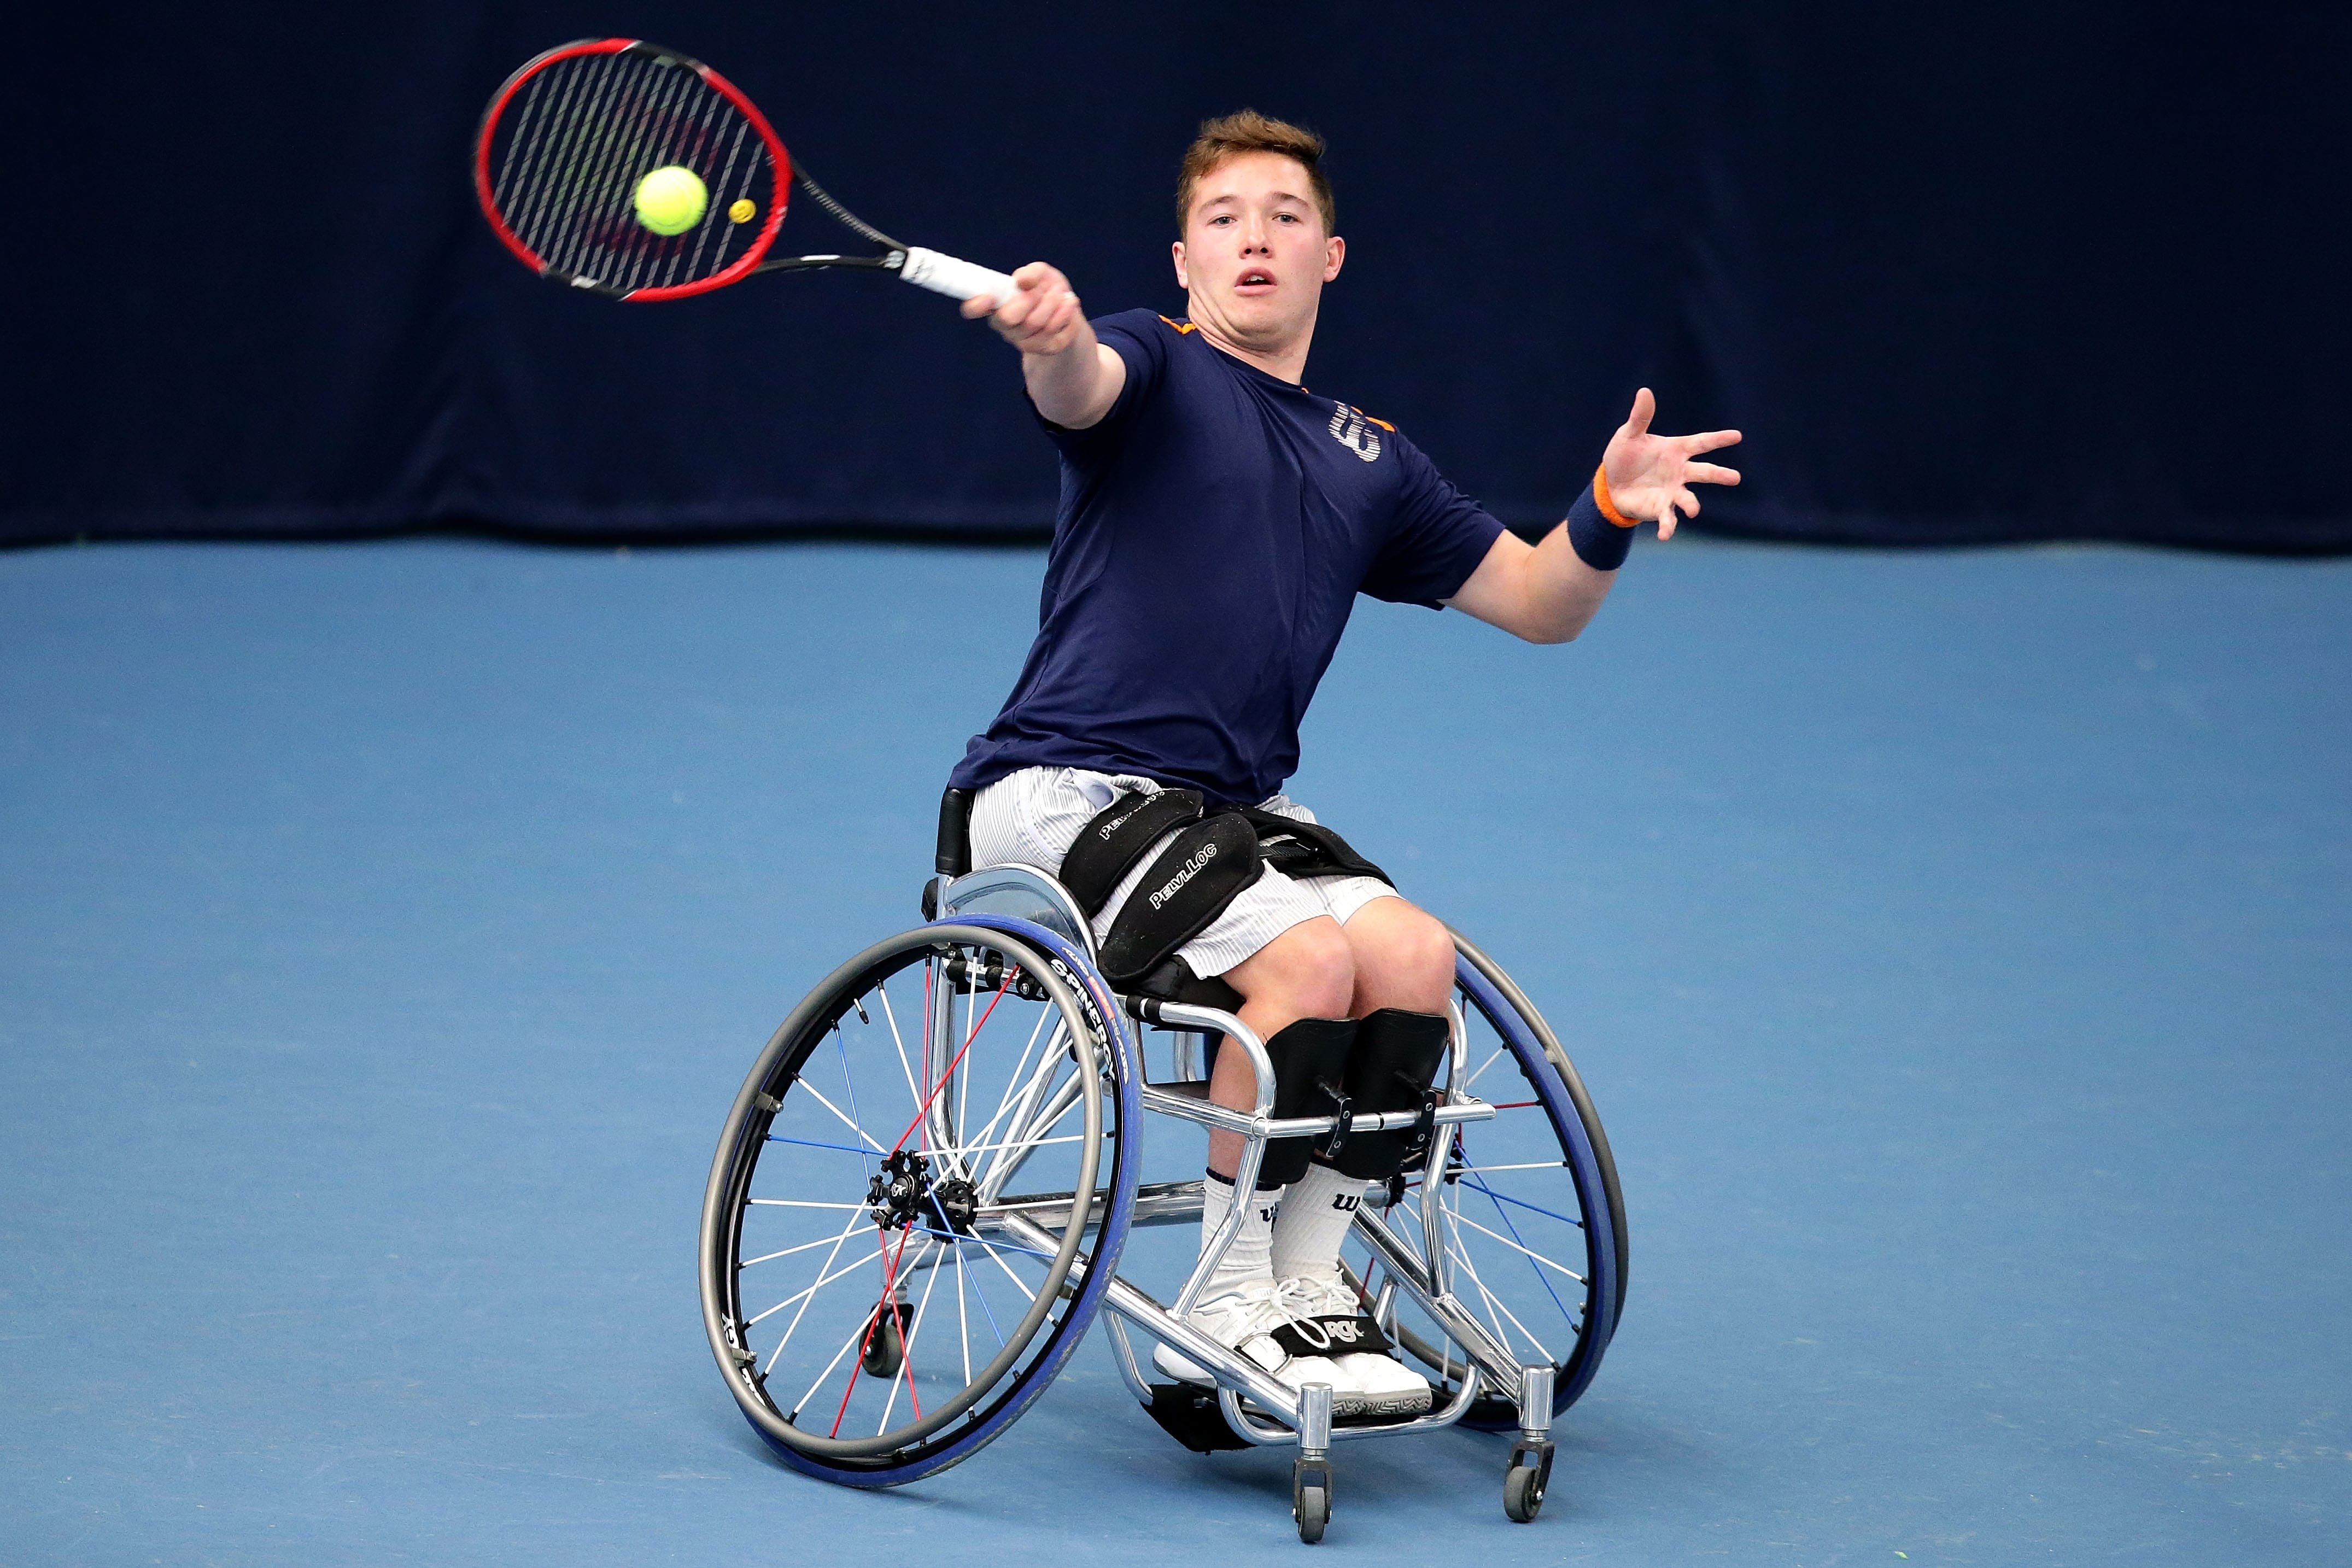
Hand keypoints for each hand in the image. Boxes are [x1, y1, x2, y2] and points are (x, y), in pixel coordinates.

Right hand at [960, 261, 1086, 355]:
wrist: (1068, 307)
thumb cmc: (1045, 287)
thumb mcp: (1041, 273)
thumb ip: (1031, 273)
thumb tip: (1021, 280)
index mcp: (995, 303)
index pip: (972, 309)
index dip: (975, 305)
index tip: (988, 297)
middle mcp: (1004, 325)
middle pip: (1007, 319)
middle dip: (1027, 300)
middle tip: (1039, 291)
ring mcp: (1022, 340)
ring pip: (1032, 324)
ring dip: (1050, 303)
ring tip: (1060, 292)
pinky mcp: (1043, 348)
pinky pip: (1051, 335)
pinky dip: (1064, 314)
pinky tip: (1069, 303)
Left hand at [1600, 389, 1741, 539]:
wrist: (1611, 483)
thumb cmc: (1625, 455)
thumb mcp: (1629, 434)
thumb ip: (1640, 417)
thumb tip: (1644, 391)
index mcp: (1676, 450)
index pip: (1701, 442)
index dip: (1718, 439)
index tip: (1737, 436)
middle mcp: (1680, 472)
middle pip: (1704, 473)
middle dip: (1719, 476)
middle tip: (1736, 478)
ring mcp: (1672, 492)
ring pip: (1688, 498)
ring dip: (1691, 504)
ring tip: (1694, 510)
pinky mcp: (1660, 509)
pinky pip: (1667, 519)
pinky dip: (1668, 527)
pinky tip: (1665, 535)